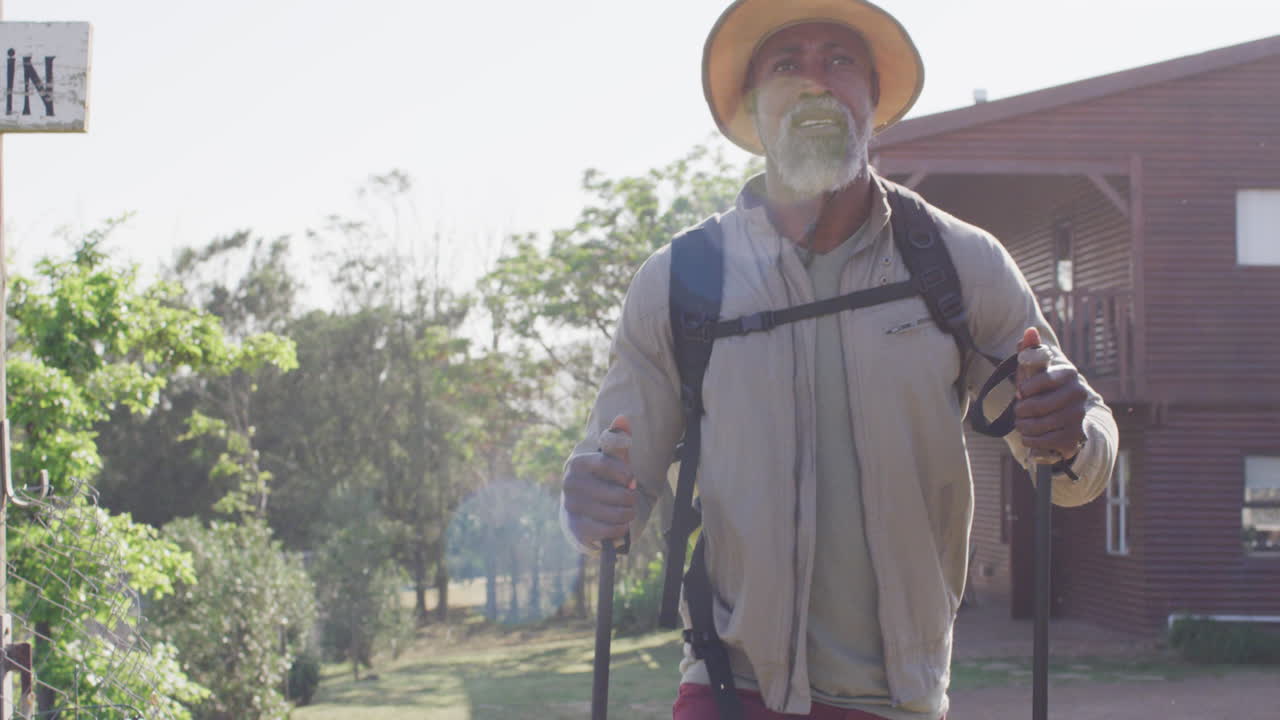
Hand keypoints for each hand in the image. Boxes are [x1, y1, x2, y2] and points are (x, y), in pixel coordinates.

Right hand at [563, 416, 637, 545]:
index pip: (608, 464)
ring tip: (627, 510)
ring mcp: (572, 507)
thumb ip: (617, 440)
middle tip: (630, 498)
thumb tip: (623, 418)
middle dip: (630, 497)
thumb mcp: (609, 459)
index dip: (626, 473)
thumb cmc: (600, 479)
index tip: (631, 479)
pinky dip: (620, 528)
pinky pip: (609, 530)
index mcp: (578, 463)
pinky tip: (620, 523)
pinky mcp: (577, 528)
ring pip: (616, 513)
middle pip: (616, 493)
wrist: (581, 508)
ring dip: (628, 513)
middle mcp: (570, 484)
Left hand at [1013, 328, 1087, 459]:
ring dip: (1023, 426)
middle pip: (1035, 406)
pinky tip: (1031, 435)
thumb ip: (1031, 350)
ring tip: (1025, 423)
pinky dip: (1030, 440)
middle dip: (1020, 410)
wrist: (1069, 418)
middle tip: (1020, 410)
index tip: (1022, 392)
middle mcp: (1079, 393)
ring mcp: (1078, 417)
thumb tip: (1030, 330)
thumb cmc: (1045, 389)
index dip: (1024, 389)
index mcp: (1068, 373)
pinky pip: (1041, 442)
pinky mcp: (1075, 438)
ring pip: (1036, 426)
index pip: (1039, 380)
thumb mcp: (1037, 370)